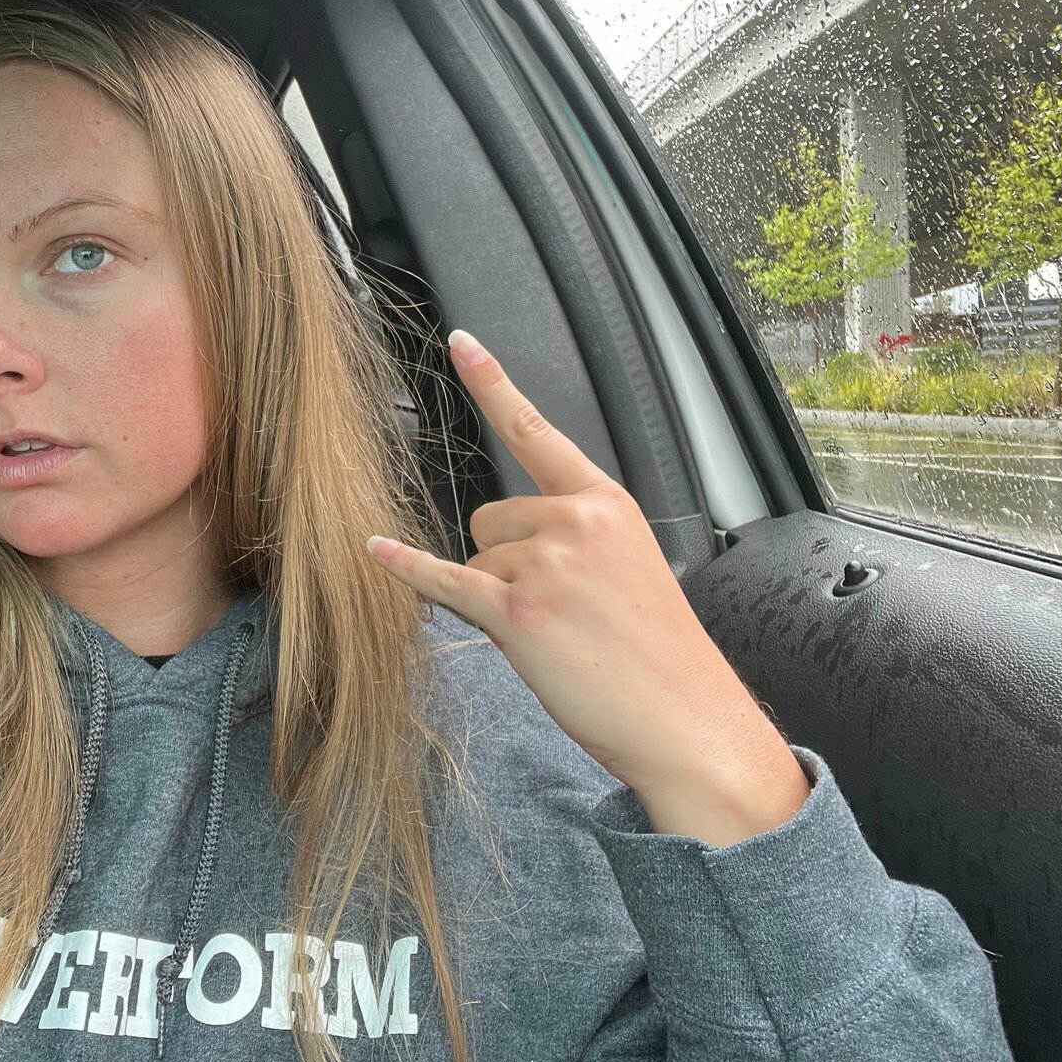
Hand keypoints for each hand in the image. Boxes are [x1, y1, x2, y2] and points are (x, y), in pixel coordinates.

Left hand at [366, 329, 808, 846]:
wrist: (684, 719)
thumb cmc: (659, 656)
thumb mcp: (631, 571)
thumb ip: (576, 540)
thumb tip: (511, 548)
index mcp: (605, 503)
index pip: (536, 431)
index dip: (493, 383)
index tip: (460, 341)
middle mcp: (574, 520)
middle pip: (488, 516)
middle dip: (504, 560)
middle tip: (558, 611)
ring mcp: (545, 563)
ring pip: (475, 560)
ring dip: (496, 598)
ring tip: (555, 636)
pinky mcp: (515, 610)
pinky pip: (444, 581)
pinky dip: (408, 570)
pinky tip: (376, 550)